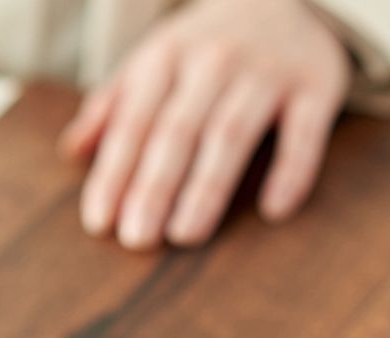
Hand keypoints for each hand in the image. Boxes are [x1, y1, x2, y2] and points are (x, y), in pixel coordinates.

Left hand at [58, 0, 350, 249]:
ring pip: (231, 133)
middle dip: (154, 186)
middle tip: (137, 239)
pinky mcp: (317, 85)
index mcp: (168, 56)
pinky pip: (304, 133)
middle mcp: (215, 61)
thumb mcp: (155, 60)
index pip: (135, 121)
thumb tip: (72, 152)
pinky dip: (291, 171)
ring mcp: (268, 71)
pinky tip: (273, 211)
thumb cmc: (206, 45)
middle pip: (178, 130)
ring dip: (206, 186)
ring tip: (185, 235)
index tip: (100, 222)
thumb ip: (114, 104)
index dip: (115, 172)